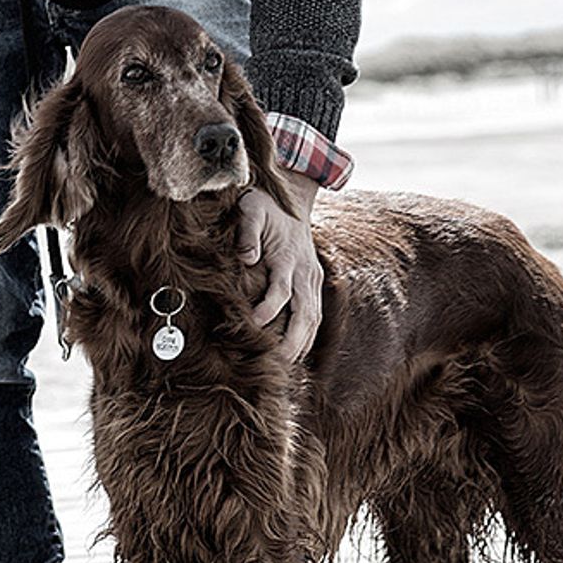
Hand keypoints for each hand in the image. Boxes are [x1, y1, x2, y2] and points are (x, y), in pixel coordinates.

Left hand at [237, 176, 322, 363]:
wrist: (295, 195)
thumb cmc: (265, 203)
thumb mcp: (252, 208)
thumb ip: (248, 232)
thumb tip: (246, 258)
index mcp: (289, 256)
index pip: (281, 291)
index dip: (267, 311)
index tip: (251, 327)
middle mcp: (306, 271)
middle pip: (305, 313)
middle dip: (293, 341)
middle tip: (276, 364)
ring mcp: (313, 277)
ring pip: (314, 318)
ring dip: (302, 343)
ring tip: (286, 367)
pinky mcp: (314, 281)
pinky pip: (315, 313)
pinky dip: (308, 335)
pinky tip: (297, 353)